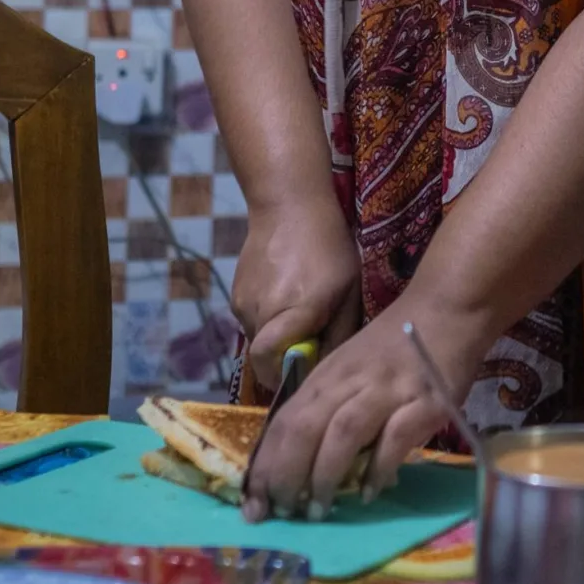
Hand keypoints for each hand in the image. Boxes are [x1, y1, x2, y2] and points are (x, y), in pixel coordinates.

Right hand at [232, 200, 360, 393]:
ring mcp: (242, 303)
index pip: (270, 364)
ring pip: (258, 340)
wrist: (288, 206)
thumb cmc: (329, 248)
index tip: (303, 374)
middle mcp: (260, 312)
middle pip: (265, 358)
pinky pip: (251, 322)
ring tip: (300, 312)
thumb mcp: (349, 292)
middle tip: (310, 343)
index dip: (284, 378)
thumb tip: (327, 371)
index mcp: (293, 312)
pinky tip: (285, 296)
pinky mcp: (234, 295)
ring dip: (276, 339)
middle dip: (285, 360)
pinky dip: (267, 321)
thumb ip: (339, 335)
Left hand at [241, 303, 484, 522]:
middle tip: (283, 512)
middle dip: (287, 475)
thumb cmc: (394, 345)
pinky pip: (395, 438)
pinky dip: (378, 468)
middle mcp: (350, 382)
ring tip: (319, 510)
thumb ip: (329, 410)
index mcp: (327, 376)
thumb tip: (308, 468)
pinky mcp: (425, 403)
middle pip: (306, 428)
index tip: (252, 504)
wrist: (448, 308)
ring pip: (343, 433)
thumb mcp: (349, 369)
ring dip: (326, 475)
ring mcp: (388, 391)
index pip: (284, 422)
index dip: (265, 465)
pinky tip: (371, 492)